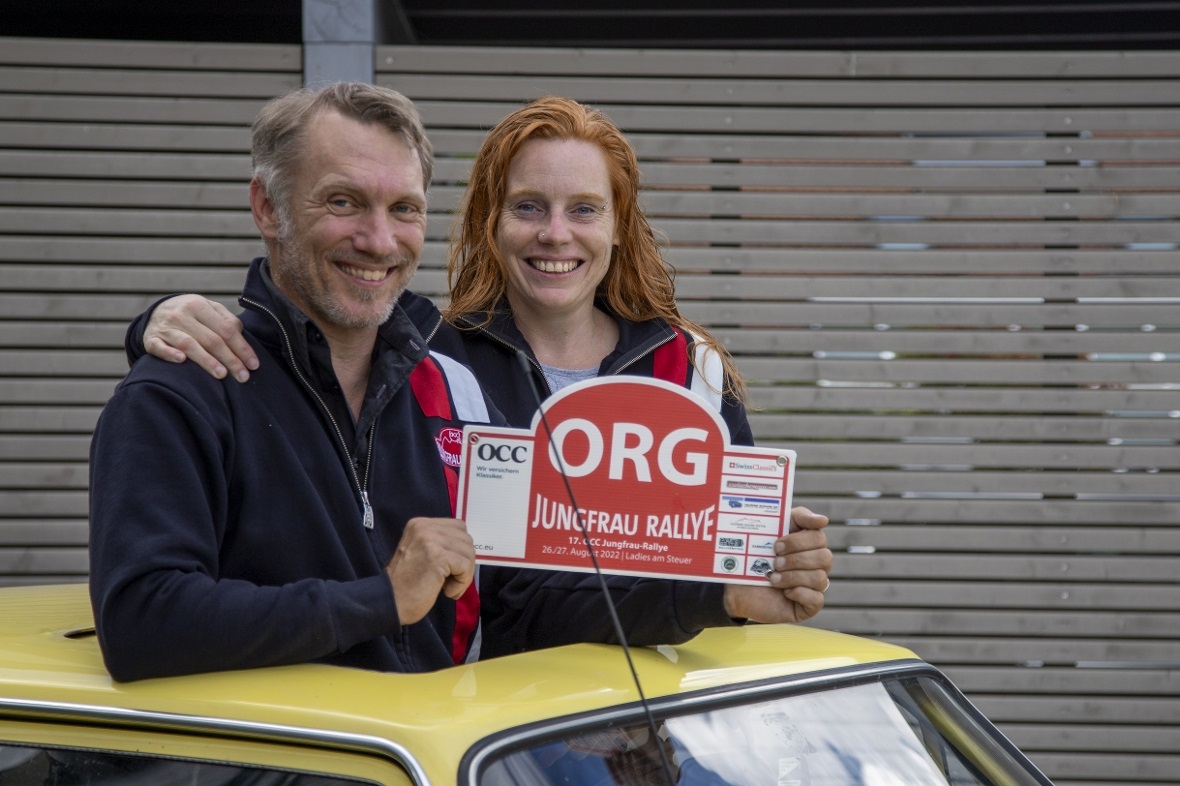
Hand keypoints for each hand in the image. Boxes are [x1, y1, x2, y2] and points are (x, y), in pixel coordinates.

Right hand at [144, 294, 258, 381]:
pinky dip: (169, 354)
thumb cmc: (191, 314)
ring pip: (189, 344)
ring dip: (206, 360)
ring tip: (222, 375)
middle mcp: (182, 314)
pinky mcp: (150, 339)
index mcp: (199, 305)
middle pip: (211, 339)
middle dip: (230, 359)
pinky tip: (182, 361)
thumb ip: (226, 319)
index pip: (226, 329)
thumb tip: (241, 335)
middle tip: (244, 377)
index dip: (242, 348)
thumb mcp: (208, 309)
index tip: (254, 365)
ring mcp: (165, 327)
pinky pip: (159, 347)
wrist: (155, 311)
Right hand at [385, 517, 475, 624]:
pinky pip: (465, 566)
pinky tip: (448, 591)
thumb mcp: (421, 552)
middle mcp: (424, 527)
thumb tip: (468, 547)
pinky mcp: (437, 556)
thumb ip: (441, 543)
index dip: (460, 549)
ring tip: (447, 587)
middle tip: (450, 581)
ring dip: (464, 575)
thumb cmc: (407, 584)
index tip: (451, 568)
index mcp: (420, 524)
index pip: (458, 527)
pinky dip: (462, 583)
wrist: (389, 602)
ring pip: (469, 553)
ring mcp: (430, 540)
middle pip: (466, 539)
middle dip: (465, 563)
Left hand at [723, 506, 831, 623]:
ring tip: (773, 578)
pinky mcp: (807, 606)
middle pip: (824, 558)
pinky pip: (817, 600)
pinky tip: (785, 592)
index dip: (797, 541)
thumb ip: (799, 517)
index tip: (776, 545)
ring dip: (793, 577)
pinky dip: (799, 593)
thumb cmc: (757, 553)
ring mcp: (814, 586)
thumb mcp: (774, 527)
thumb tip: (823, 520)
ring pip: (820, 578)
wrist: (737, 583)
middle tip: (775, 561)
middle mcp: (817, 565)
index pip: (819, 538)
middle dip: (796, 559)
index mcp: (811, 545)